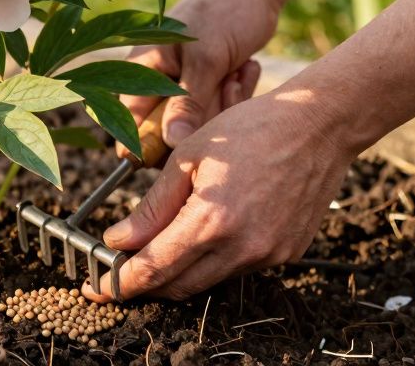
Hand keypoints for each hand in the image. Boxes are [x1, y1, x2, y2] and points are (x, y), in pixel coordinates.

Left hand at [83, 86, 352, 301]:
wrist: (318, 126)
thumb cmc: (249, 130)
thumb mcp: (187, 159)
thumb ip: (151, 207)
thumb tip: (118, 240)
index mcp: (212, 221)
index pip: (154, 269)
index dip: (120, 283)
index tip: (96, 287)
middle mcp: (242, 248)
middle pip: (178, 286)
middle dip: (144, 284)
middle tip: (116, 271)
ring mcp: (268, 255)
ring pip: (207, 280)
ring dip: (176, 273)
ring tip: (152, 251)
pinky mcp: (286, 254)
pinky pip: (236, 268)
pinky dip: (210, 260)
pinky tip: (199, 235)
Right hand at [123, 0, 279, 146]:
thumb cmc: (224, 12)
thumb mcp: (207, 60)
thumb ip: (188, 104)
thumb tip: (172, 144)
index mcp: (141, 69)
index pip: (132, 122)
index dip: (152, 143)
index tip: (184, 148)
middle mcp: (155, 80)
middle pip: (170, 128)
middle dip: (205, 116)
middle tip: (227, 85)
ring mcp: (181, 85)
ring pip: (199, 122)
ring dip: (225, 103)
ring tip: (239, 71)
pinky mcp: (205, 86)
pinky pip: (218, 111)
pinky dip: (236, 95)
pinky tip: (244, 69)